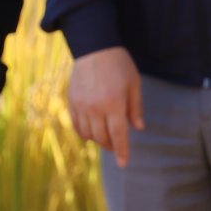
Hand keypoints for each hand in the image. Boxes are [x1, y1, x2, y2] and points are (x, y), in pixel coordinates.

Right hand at [67, 46, 143, 166]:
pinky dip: (84, 132)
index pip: (118, 135)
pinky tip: (91, 130)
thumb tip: (138, 128)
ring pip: (88, 134)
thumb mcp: (134, 84)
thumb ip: (136, 108)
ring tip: (105, 136)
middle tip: (117, 144)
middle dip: (111, 145)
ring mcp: (81, 106)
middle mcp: (95, 108)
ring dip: (98, 139)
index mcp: (114, 104)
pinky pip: (77, 126)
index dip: (122, 151)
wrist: (94, 47)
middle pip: (102, 138)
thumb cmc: (118, 64)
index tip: (124, 163)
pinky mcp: (72, 102)